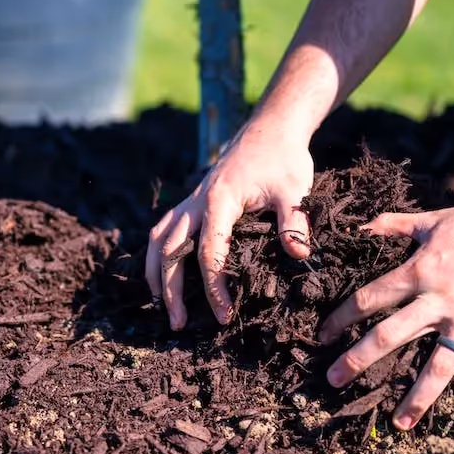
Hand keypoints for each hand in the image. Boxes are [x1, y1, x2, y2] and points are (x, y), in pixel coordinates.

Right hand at [146, 116, 313, 329]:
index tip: (224, 315)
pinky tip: (162, 275)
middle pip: (170, 250)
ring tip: (160, 306)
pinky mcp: (192, 201)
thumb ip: (295, 222)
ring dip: (155, 274)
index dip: (214, 287)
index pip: (208, 253)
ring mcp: (191, 201)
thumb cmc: (284, 159)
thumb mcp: (294, 189)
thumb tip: (299, 256)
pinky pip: (163, 229)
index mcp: (219, 201)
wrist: (270, 128)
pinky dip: (157, 254)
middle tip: (178, 324)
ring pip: (158, 239)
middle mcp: (196, 202)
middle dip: (170, 289)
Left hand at [320, 195, 453, 433]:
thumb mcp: (432, 220)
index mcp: (418, 271)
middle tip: (333, 381)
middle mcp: (439, 300)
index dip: (341, 318)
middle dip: (358, 359)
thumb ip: (394, 225)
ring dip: (417, 397)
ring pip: (438, 365)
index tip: (322, 336)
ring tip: (400, 424)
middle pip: (389, 336)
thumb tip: (362, 226)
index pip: (368, 299)